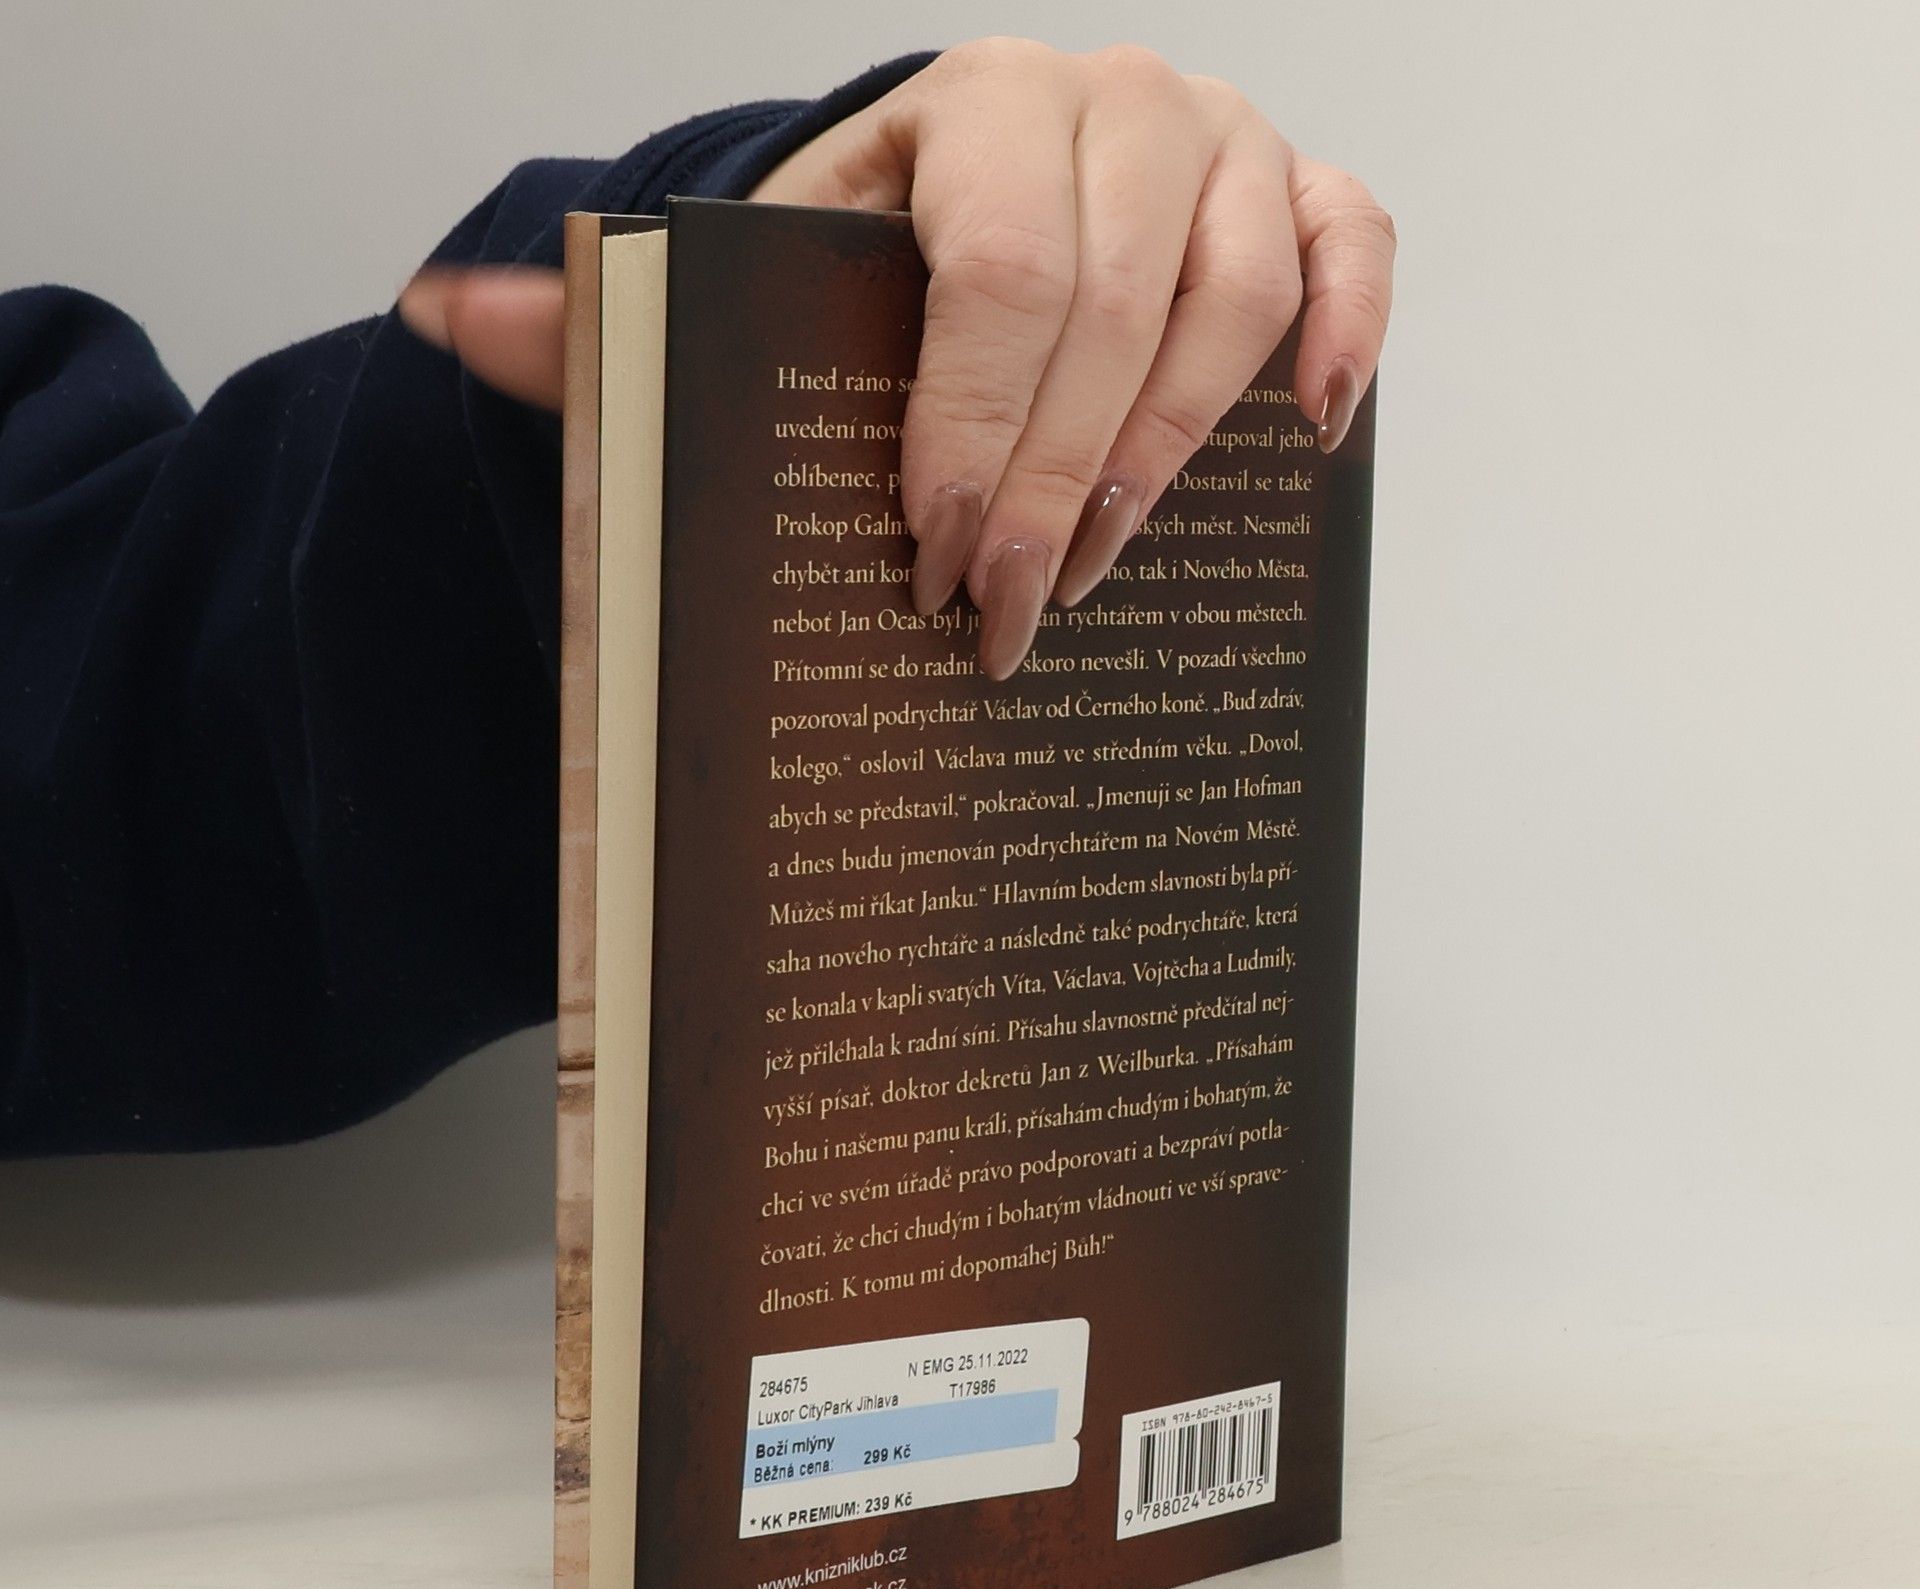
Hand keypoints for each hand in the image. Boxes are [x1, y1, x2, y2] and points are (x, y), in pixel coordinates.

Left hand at [400, 39, 1394, 679]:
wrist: (968, 191)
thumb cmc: (870, 264)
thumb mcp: (747, 286)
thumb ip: (613, 309)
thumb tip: (443, 313)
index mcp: (971, 106)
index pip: (1002, 274)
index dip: (976, 436)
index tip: (934, 568)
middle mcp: (1118, 102)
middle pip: (1121, 310)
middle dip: (1057, 489)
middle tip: (1007, 619)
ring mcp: (1227, 144)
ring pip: (1238, 298)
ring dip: (1174, 456)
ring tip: (1102, 566)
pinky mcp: (1306, 194)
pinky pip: (1359, 247)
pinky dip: (1347, 334)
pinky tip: (1308, 435)